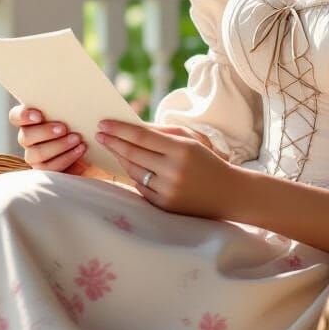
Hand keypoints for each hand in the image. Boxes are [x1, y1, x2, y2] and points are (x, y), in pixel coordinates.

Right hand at [9, 104, 88, 174]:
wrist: (93, 145)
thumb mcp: (75, 110)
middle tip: (64, 128)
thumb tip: (71, 88)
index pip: (16, 116)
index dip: (23, 115)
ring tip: (77, 139)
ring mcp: (35, 155)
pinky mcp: (46, 170)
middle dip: (45, 132)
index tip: (39, 115)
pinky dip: (66, 158)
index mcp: (30, 120)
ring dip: (58, 146)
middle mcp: (28, 138)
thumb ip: (66, 102)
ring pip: (36, 154)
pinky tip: (80, 149)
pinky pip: (50, 168)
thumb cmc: (81, 121)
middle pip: (25, 137)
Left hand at [95, 119, 241, 218]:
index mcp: (181, 149)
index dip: (119, 129)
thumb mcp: (189, 141)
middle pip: (133, 153)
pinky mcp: (164, 205)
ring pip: (134, 171)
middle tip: (100, 134)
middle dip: (113, 142)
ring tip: (113, 148)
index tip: (104, 124)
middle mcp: (173, 170)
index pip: (141, 136)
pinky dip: (135, 176)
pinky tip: (130, 166)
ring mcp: (168, 190)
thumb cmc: (205, 161)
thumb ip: (161, 133)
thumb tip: (130, 127)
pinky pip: (141, 187)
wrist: (228, 192)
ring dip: (121, 158)